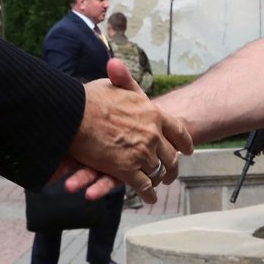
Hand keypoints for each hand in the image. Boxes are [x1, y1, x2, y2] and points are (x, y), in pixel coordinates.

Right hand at [65, 58, 193, 204]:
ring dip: (159, 179)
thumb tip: (116, 66)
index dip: (184, 141)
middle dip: (172, 165)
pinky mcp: (127, 170)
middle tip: (172, 171)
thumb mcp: (113, 84)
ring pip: (158, 171)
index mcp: (153, 113)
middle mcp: (153, 134)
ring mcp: (142, 153)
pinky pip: (143, 185)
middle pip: (170, 154)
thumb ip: (121, 81)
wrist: (75, 114)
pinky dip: (148, 193)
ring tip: (161, 184)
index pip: (178, 129)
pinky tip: (150, 197)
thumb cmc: (90, 98)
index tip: (188, 149)